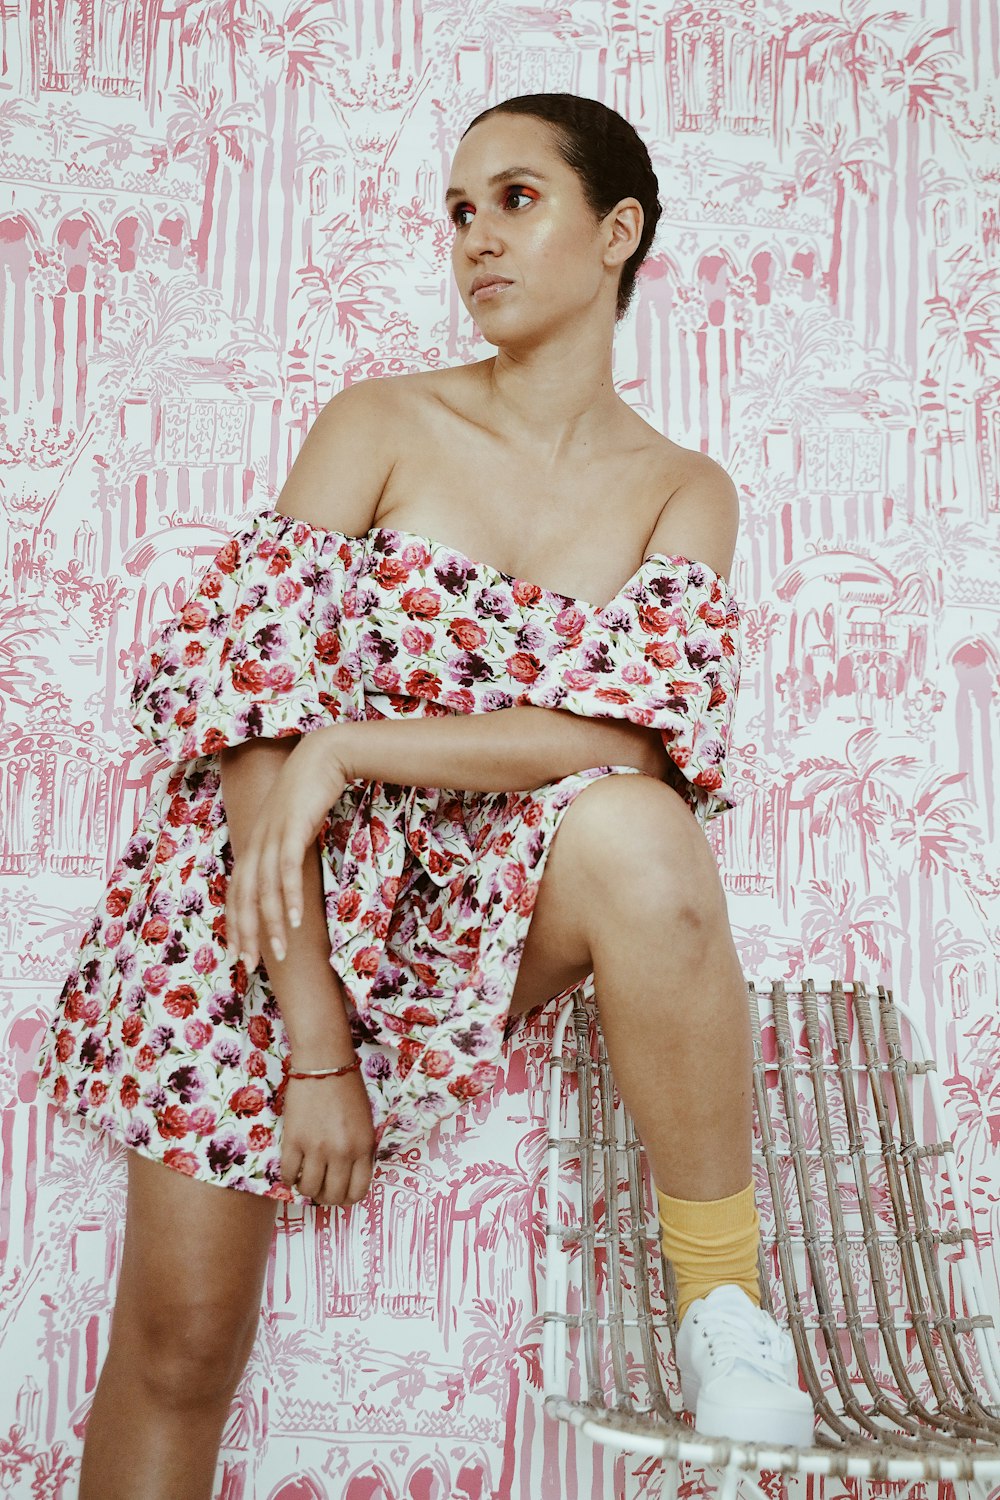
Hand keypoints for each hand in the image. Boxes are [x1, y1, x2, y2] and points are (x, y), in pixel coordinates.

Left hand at [225, 728, 349, 968]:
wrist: (323, 756)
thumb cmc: (310, 793)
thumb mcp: (292, 828)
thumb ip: (285, 853)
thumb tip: (286, 881)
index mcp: (253, 845)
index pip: (236, 893)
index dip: (236, 925)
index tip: (241, 955)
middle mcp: (255, 843)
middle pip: (243, 898)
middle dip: (245, 935)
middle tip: (251, 966)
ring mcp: (271, 835)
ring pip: (265, 889)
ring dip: (271, 924)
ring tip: (280, 952)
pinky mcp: (292, 828)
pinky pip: (287, 869)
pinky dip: (289, 896)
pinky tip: (295, 920)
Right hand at [281, 1069, 375, 1205]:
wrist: (324, 1063)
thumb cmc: (348, 1088)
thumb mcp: (365, 1122)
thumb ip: (360, 1150)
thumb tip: (349, 1175)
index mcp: (363, 1147)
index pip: (358, 1191)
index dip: (347, 1198)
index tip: (340, 1193)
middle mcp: (342, 1152)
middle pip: (333, 1195)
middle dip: (327, 1197)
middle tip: (322, 1189)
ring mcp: (316, 1148)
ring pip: (309, 1189)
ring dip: (307, 1189)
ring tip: (306, 1179)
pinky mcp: (293, 1140)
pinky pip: (289, 1174)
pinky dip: (290, 1177)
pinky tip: (293, 1169)